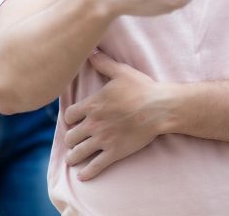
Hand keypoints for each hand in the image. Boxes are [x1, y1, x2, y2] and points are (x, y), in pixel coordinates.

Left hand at [62, 50, 171, 179]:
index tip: (73, 121)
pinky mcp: (114, 153)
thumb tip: (91, 52)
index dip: (70, 119)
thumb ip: (104, 63)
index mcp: (93, 105)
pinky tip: (83, 175)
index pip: (69, 116)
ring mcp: (103, 140)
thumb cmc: (142, 88)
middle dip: (71, 139)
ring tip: (74, 158)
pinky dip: (86, 173)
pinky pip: (94, 167)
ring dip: (74, 157)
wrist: (160, 108)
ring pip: (78, 153)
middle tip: (74, 140)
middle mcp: (93, 124)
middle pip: (70, 136)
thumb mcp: (121, 72)